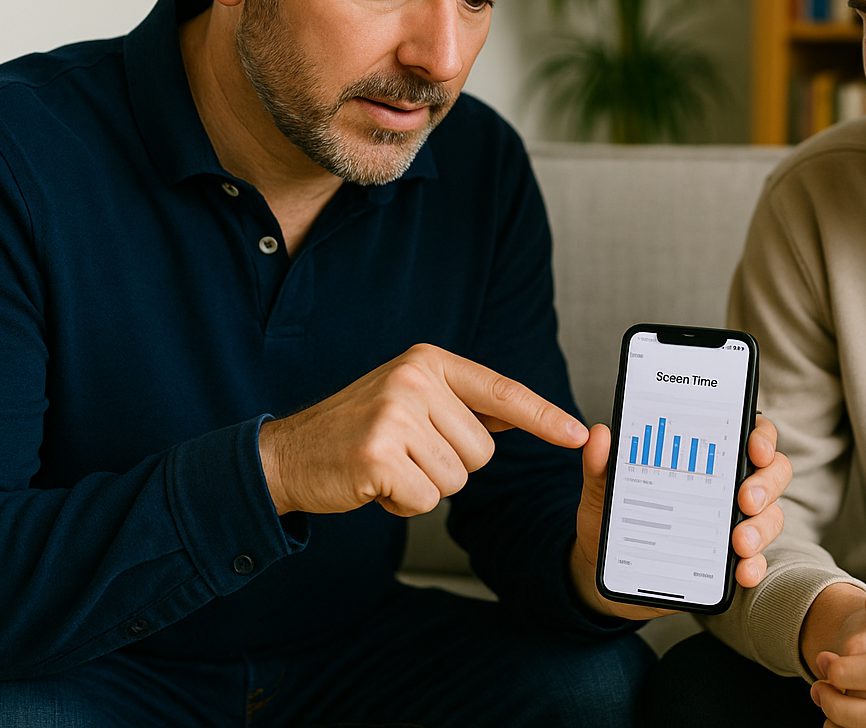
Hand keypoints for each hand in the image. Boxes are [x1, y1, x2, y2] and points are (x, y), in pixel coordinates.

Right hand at [258, 343, 587, 516]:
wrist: (288, 454)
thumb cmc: (359, 429)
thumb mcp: (414, 399)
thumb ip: (466, 404)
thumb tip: (526, 413)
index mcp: (429, 361)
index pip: (502, 391)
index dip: (543, 417)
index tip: (577, 435)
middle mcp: (415, 380)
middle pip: (482, 451)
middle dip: (450, 465)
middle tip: (404, 452)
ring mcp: (395, 415)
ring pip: (456, 479)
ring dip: (425, 485)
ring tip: (388, 465)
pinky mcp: (378, 454)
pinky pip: (425, 499)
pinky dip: (402, 504)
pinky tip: (374, 482)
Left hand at [568, 414, 792, 619]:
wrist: (601, 569)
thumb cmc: (611, 516)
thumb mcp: (602, 489)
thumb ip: (601, 464)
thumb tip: (600, 436)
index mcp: (704, 456)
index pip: (748, 433)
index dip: (761, 436)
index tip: (753, 448)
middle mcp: (727, 485)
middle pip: (771, 472)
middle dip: (767, 483)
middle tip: (747, 498)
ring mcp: (732, 522)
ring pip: (770, 516)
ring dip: (762, 527)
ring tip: (740, 541)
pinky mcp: (727, 560)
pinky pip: (755, 560)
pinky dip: (754, 565)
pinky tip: (743, 571)